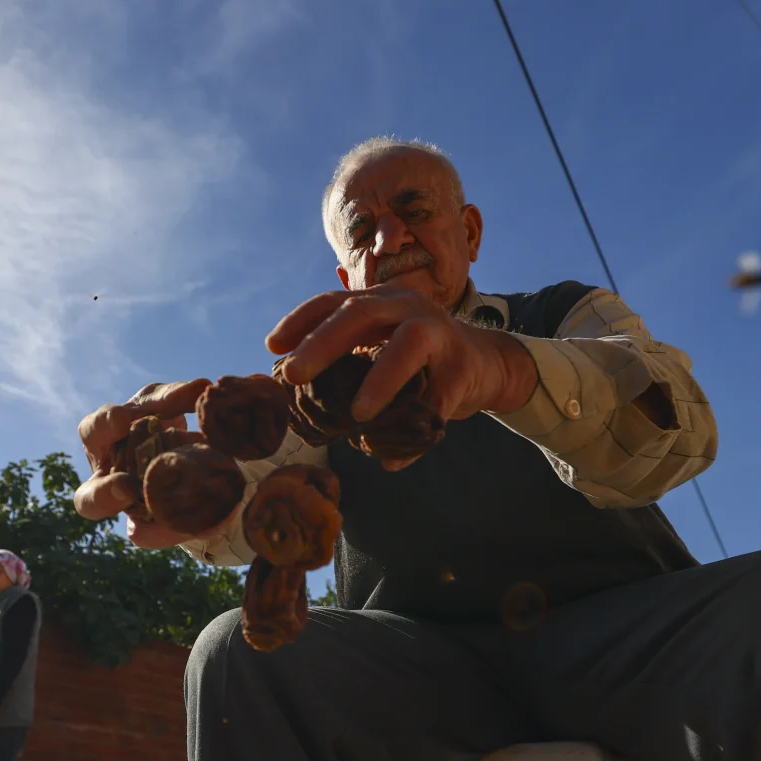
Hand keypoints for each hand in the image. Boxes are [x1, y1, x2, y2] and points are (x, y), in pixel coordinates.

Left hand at [73, 378, 211, 548]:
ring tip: (187, 396)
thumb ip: (158, 531)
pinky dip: (183, 393)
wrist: (197, 482)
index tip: (125, 488)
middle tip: (122, 421)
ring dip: (157, 402)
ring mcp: (129, 424)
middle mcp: (108, 453)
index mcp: (103, 492)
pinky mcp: (151, 404)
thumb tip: (138, 533)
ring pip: (133, 406)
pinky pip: (164, 397)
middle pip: (93, 431)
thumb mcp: (170, 526)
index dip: (104, 495)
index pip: (90, 497)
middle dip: (106, 425)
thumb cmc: (174, 511)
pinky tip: (202, 390)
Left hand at [267, 284, 536, 467]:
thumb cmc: (421, 356)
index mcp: (383, 300)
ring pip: (407, 347)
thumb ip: (348, 354)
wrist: (488, 363)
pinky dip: (412, 437)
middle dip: (323, 343)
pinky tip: (390, 460)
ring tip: (357, 414)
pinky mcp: (463, 370)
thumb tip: (291, 383)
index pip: (335, 301)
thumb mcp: (383, 342)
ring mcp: (441, 334)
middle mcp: (409, 308)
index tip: (272, 346)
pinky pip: (436, 404)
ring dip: (379, 381)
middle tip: (293, 374)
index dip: (301, 320)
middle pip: (362, 313)